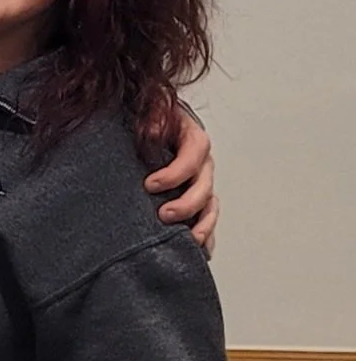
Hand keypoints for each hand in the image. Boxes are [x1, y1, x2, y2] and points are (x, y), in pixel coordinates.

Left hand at [145, 107, 217, 254]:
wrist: (150, 124)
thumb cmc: (152, 117)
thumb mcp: (152, 108)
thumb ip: (154, 116)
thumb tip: (153, 131)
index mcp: (193, 139)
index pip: (193, 156)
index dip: (174, 173)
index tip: (150, 185)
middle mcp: (202, 165)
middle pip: (205, 187)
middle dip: (187, 204)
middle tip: (164, 215)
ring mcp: (202, 184)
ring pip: (210, 207)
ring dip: (201, 226)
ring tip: (188, 240)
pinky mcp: (196, 201)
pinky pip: (206, 221)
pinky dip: (206, 236)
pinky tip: (200, 252)